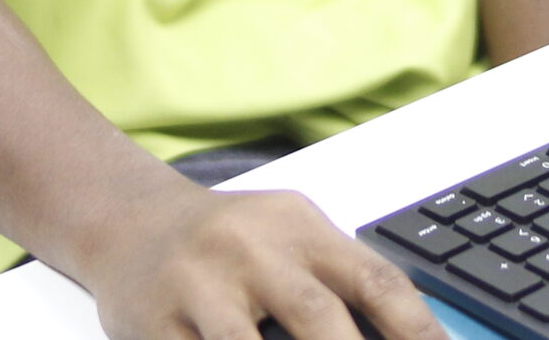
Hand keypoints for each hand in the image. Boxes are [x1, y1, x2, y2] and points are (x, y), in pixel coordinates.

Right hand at [76, 183, 446, 339]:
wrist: (131, 220)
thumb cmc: (230, 241)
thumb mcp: (291, 239)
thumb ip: (341, 283)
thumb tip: (408, 337)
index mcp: (302, 229)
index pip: (375, 280)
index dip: (416, 330)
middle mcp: (253, 249)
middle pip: (317, 316)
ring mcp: (199, 284)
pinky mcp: (153, 321)